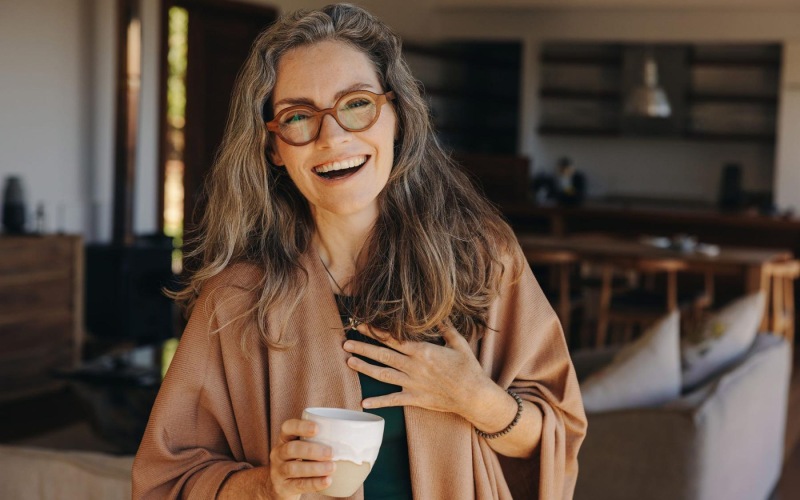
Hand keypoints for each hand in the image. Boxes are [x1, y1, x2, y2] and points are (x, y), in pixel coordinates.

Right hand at [266, 419, 335, 498]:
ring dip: (315, 468)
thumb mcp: (302, 447)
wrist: (279, 486)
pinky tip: (327, 481)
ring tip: (332, 467)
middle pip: (291, 449)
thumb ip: (319, 440)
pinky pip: (298, 485)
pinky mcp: (283, 487)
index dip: (301, 426)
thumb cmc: (298, 460)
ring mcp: (278, 471)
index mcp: (284, 439)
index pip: (287, 427)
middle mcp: (278, 453)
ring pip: (293, 468)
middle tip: (330, 453)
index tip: (317, 428)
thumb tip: (354, 435)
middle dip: (311, 450)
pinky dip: (314, 483)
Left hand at [343, 323, 493, 418]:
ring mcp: (412, 383)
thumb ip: (446, 329)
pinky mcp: (415, 398)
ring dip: (365, 368)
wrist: (474, 396)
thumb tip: (439, 316)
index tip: (362, 325)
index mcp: (422, 350)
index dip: (375, 332)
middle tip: (346, 342)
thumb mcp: (459, 344)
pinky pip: (393, 400)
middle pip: (383, 354)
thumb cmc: (468, 369)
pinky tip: (364, 403)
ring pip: (383, 374)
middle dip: (363, 347)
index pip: (393, 338)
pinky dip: (378, 402)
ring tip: (349, 361)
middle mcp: (413, 366)